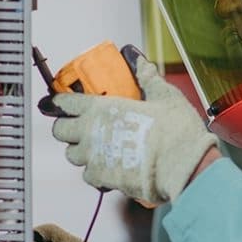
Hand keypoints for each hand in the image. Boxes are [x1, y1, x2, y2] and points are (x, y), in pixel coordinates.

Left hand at [43, 47, 217, 203]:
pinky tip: (108, 165)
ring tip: (95, 146)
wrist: (182, 166)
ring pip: (71, 154)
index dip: (59, 101)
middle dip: (66, 126)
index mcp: (101, 108)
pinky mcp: (102, 178)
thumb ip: (147, 79)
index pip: (65, 102)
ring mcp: (93, 157)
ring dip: (79, 149)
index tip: (59, 102)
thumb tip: (140, 62)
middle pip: (61, 130)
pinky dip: (94, 171)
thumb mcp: (164, 96)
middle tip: (79, 124)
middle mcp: (90, 132)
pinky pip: (87, 175)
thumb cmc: (174, 130)